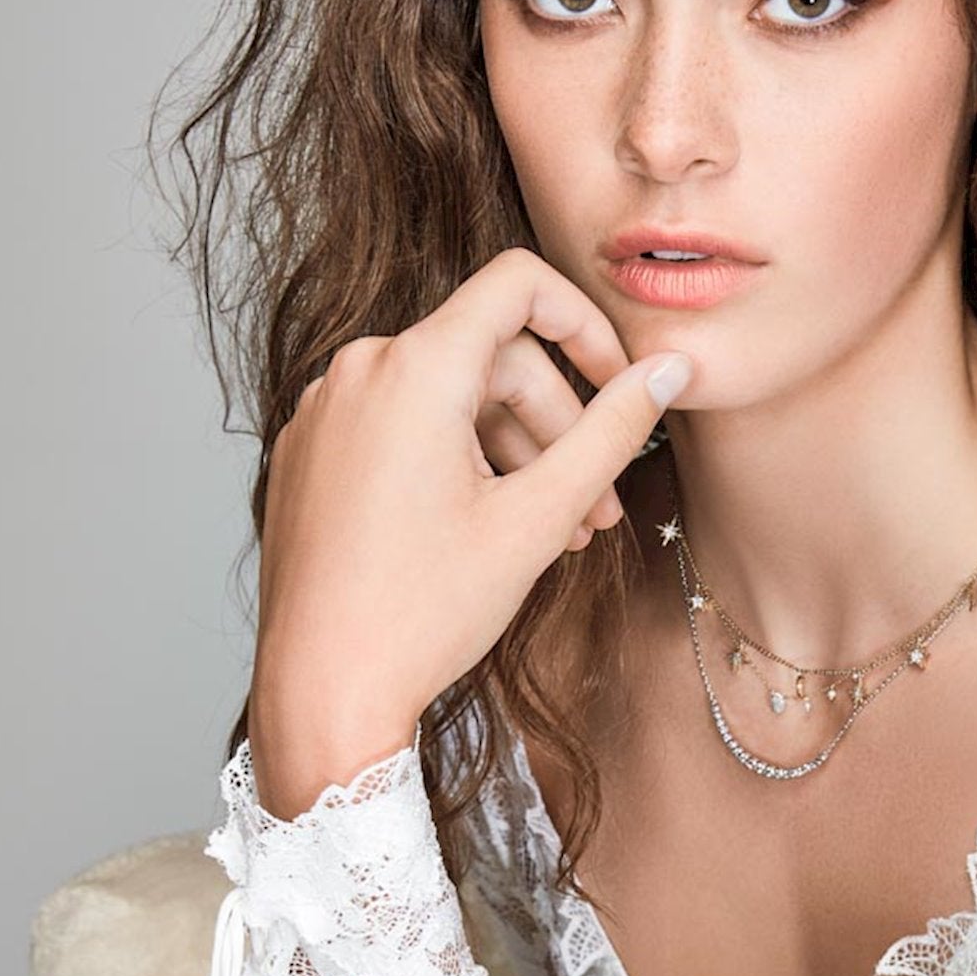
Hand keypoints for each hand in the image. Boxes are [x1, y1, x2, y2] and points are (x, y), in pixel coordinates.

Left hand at [246, 248, 691, 815]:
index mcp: (413, 369)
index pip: (517, 286)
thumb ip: (610, 433)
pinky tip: (483, 531)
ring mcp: (324, 411)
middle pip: (488, 357)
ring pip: (445, 398)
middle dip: (555, 424)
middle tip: (597, 508)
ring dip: (511, 452)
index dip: (585, 326)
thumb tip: (668, 371)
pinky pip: (397, 427)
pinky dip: (453, 462)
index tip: (620, 384)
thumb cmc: (423, 612)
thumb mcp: (536, 520)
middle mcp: (357, 370)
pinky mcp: (309, 453)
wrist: (321, 689)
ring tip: (551, 533)